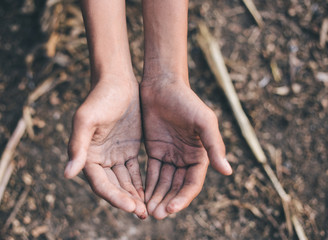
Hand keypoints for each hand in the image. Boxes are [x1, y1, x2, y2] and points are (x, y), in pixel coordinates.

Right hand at [65, 77, 146, 218]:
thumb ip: (77, 146)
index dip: (114, 197)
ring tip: (147, 209)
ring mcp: (115, 155)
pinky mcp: (129, 150)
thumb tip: (67, 174)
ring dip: (134, 196)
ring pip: (125, 182)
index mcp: (86, 155)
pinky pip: (135, 171)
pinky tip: (150, 193)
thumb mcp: (86, 119)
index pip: (99, 183)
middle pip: (113, 186)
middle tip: (142, 213)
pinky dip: (141, 183)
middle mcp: (99, 159)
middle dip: (126, 200)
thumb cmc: (100, 97)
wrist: (118, 81)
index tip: (131, 206)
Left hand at [140, 79, 231, 218]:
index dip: (183, 197)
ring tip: (147, 210)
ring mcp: (170, 155)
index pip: (193, 182)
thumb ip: (214, 146)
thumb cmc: (186, 101)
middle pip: (177, 186)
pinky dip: (148, 184)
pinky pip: (152, 172)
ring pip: (164, 182)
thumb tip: (228, 171)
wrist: (162, 85)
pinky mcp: (155, 151)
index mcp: (201, 154)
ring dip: (157, 196)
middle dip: (168, 201)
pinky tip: (141, 196)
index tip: (171, 209)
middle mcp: (186, 158)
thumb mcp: (203, 122)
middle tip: (156, 214)